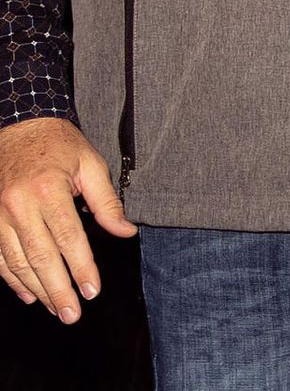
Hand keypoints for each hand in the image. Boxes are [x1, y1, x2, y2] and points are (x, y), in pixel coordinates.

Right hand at [0, 117, 136, 322]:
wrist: (18, 127)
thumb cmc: (59, 145)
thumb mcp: (91, 164)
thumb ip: (107, 202)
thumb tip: (126, 232)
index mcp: (48, 190)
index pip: (69, 238)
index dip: (81, 267)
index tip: (92, 291)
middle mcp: (18, 205)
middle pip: (40, 257)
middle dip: (58, 289)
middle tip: (73, 314)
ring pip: (16, 262)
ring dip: (36, 289)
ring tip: (55, 309)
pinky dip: (11, 279)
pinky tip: (28, 294)